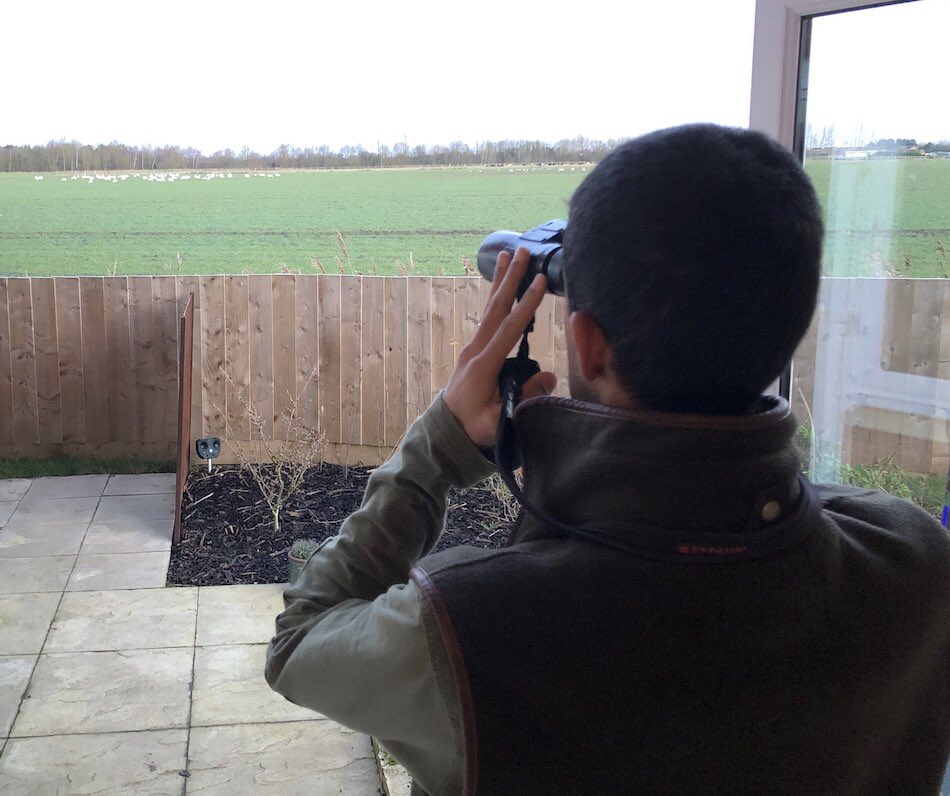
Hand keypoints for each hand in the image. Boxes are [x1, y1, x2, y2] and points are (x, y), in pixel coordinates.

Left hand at [443, 247, 556, 447]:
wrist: (446, 433)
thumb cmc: (473, 430)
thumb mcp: (498, 422)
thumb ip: (523, 399)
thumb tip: (551, 377)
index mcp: (482, 366)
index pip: (507, 330)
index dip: (525, 306)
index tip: (539, 282)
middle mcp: (475, 350)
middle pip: (495, 308)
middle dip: (510, 279)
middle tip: (522, 251)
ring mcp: (472, 348)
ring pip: (489, 308)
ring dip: (499, 281)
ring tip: (506, 254)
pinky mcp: (474, 351)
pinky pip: (488, 318)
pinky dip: (495, 297)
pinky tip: (500, 285)